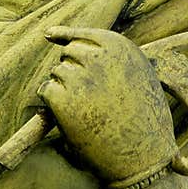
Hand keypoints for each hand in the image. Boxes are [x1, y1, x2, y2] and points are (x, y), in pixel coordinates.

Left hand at [38, 26, 177, 184]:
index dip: (66, 35)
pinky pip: (46, 90)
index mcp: (123, 49)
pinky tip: (62, 113)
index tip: (50, 34)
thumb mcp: (138, 79)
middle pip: (68, 52)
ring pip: (57, 72)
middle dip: (70, 67)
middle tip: (84, 92)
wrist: (141, 155)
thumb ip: (114, 61)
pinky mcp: (63, 100)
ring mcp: (80, 78)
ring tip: (84, 108)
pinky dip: (49, 100)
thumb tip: (80, 46)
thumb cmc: (142, 120)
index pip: (85, 34)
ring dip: (62, 86)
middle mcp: (101, 58)